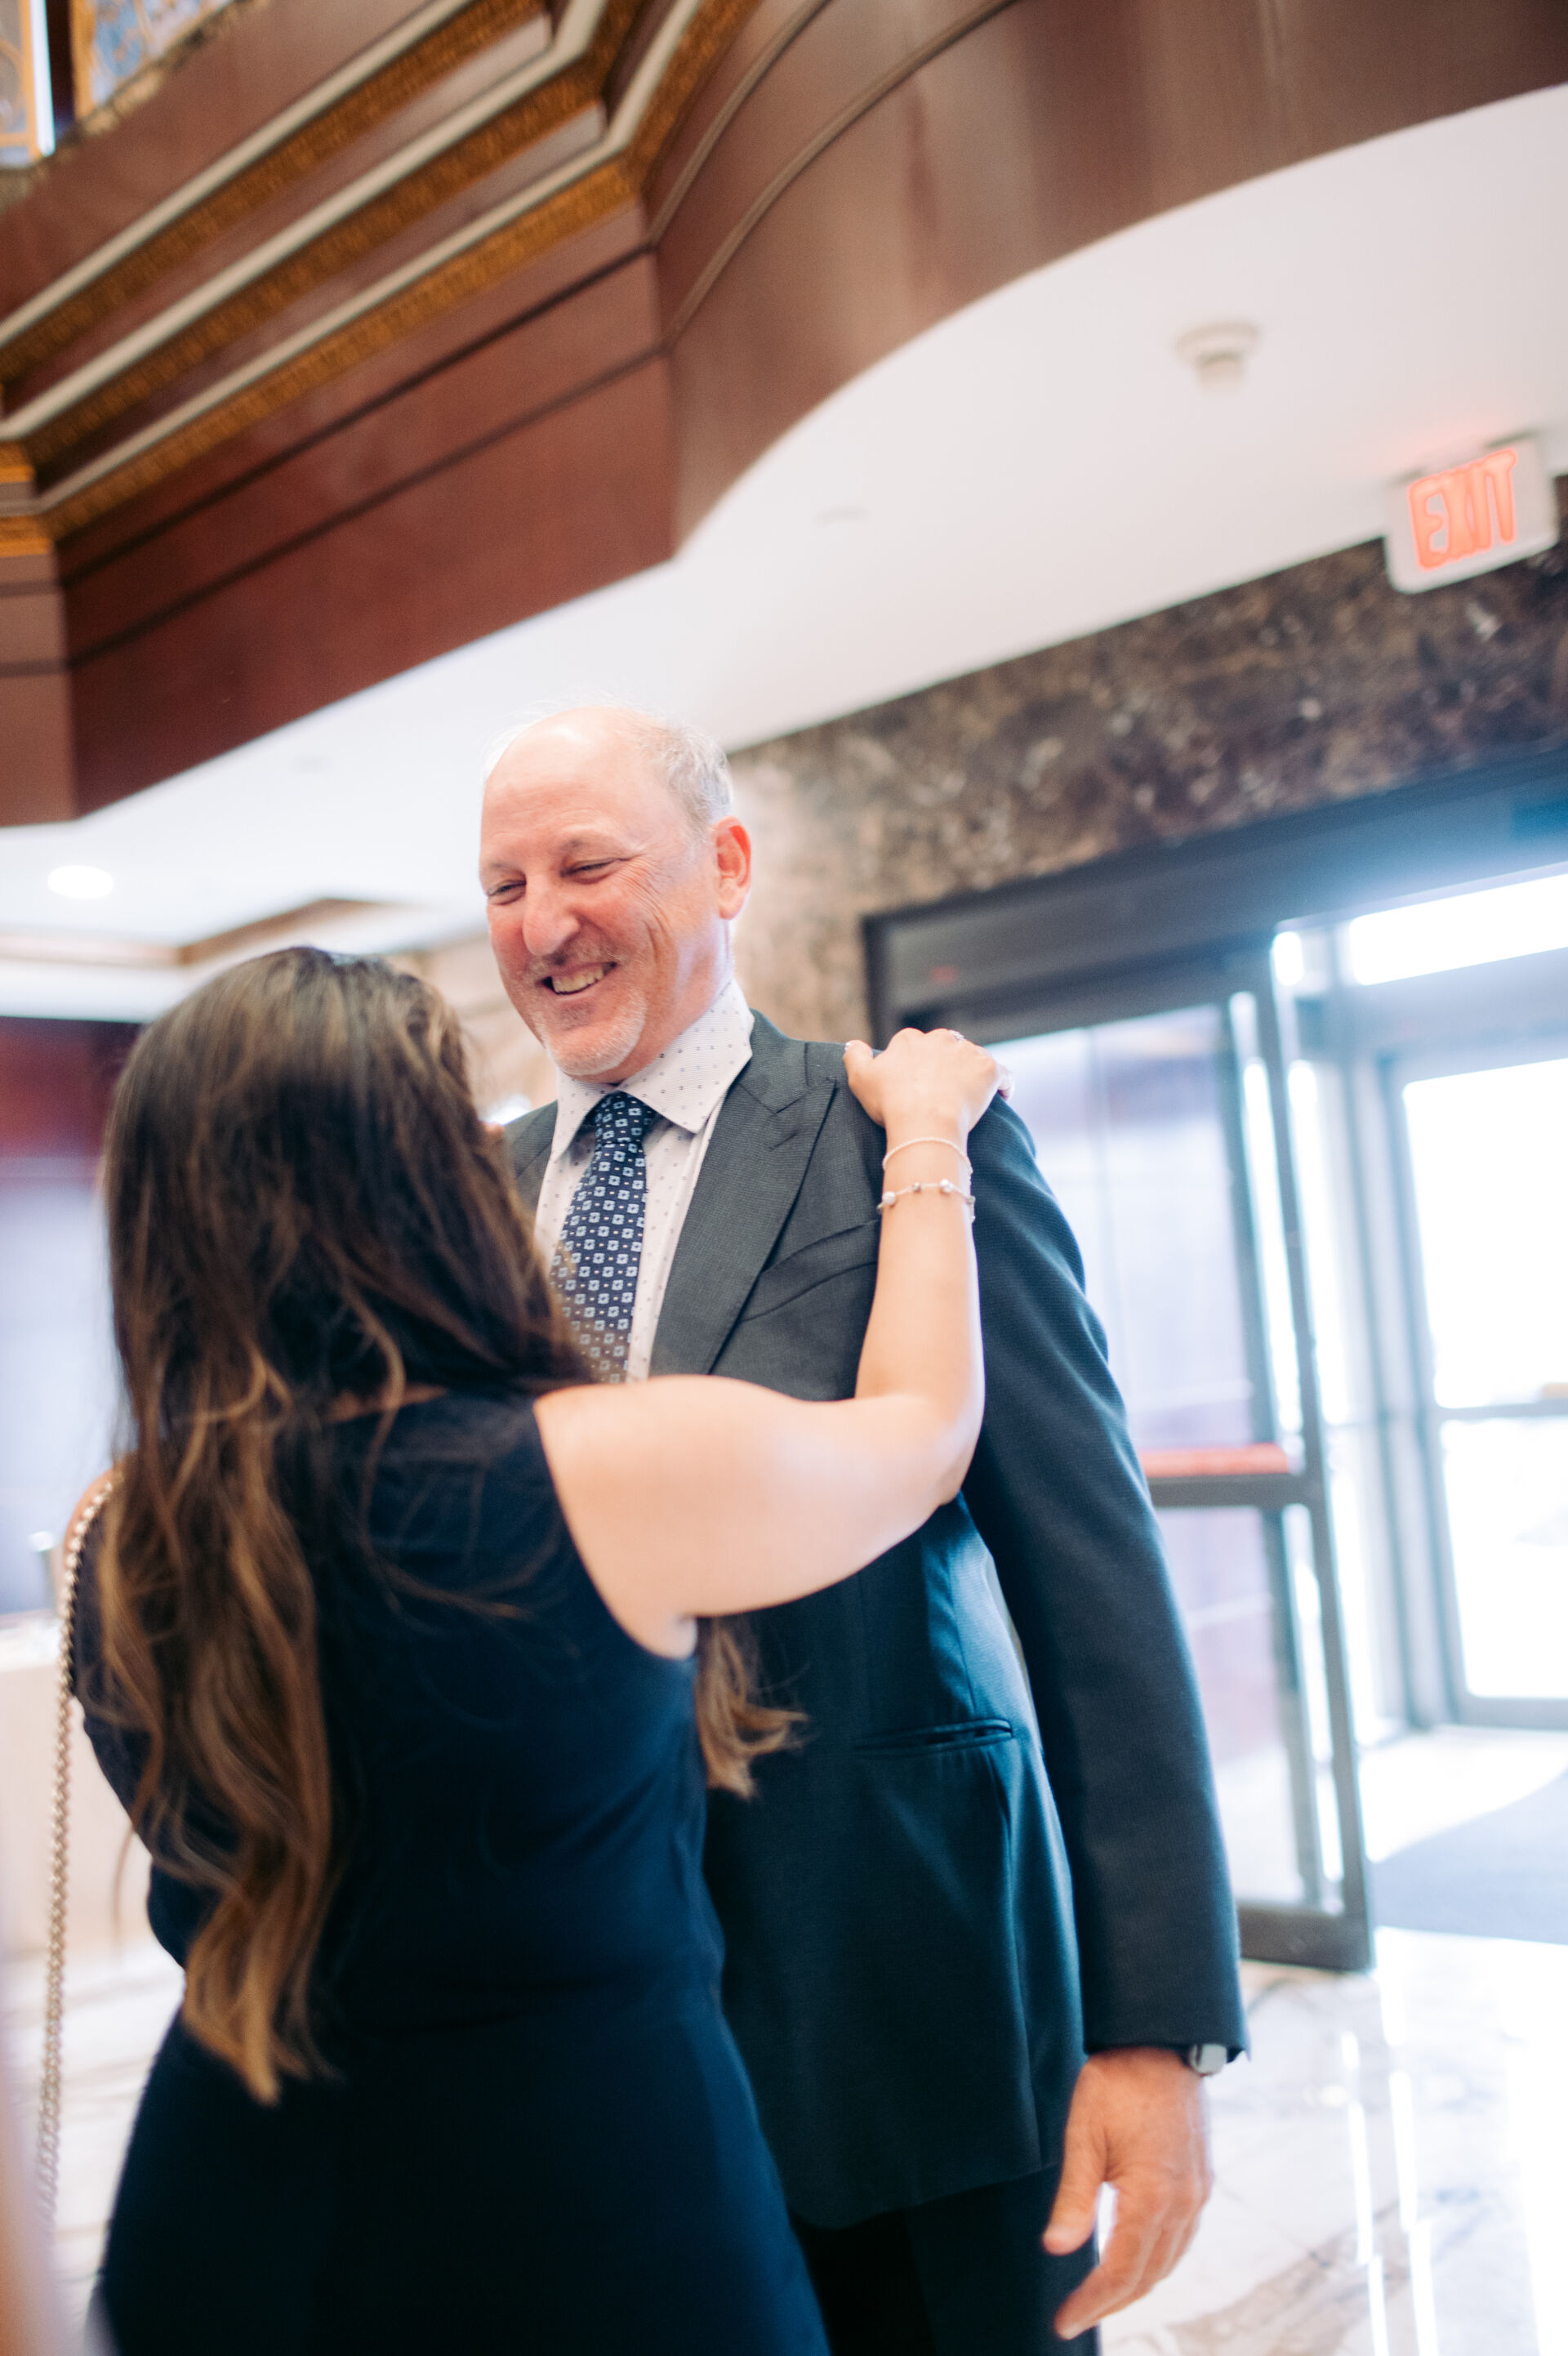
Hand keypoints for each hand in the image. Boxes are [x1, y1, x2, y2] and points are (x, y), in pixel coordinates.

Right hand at [843, 1028, 998, 1146]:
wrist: (924, 1123)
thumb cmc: (891, 1104)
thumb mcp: (860, 1079)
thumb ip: (855, 1056)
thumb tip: (854, 1044)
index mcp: (910, 1040)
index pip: (916, 1048)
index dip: (917, 1067)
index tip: (917, 1086)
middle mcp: (940, 1038)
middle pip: (946, 1049)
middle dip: (946, 1066)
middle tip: (942, 1095)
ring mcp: (967, 1052)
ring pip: (973, 1060)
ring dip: (972, 1074)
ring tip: (969, 1100)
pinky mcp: (989, 1069)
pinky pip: (1003, 1075)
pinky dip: (1004, 1085)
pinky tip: (1002, 1097)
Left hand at [1044, 2048, 1212, 2338]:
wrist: (1162, 2043)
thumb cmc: (1118, 2082)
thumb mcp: (1083, 2136)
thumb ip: (1073, 2198)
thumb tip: (1056, 2249)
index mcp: (1152, 2198)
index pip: (1120, 2272)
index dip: (1091, 2303)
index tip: (1063, 2321)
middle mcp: (1183, 2204)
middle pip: (1147, 2276)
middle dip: (1110, 2302)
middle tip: (1075, 2315)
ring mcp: (1197, 2195)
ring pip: (1168, 2262)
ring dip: (1135, 2284)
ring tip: (1099, 2295)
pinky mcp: (1201, 2182)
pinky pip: (1182, 2239)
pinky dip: (1157, 2259)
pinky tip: (1135, 2256)